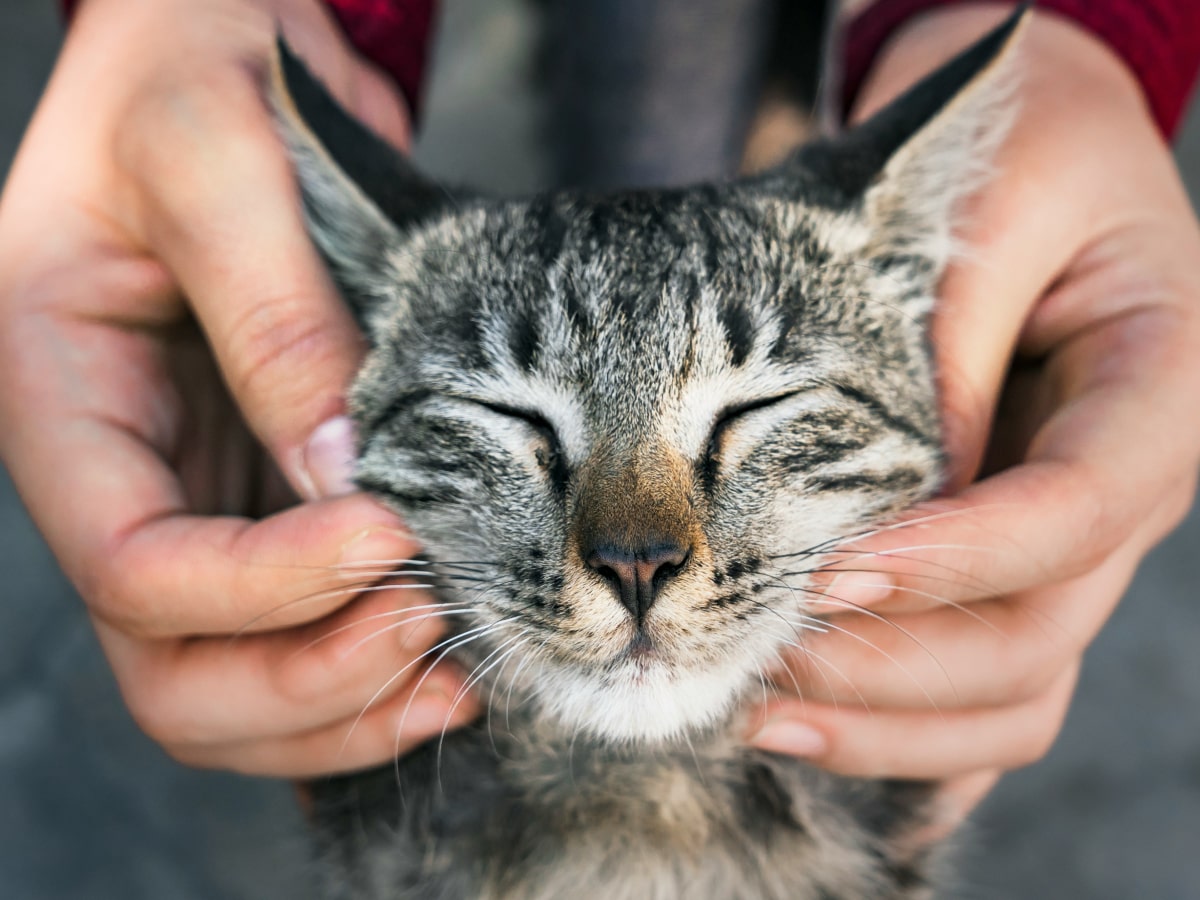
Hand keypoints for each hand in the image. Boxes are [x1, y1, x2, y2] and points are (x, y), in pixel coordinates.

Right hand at [0, 0, 474, 776]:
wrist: (228, 52)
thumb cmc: (193, 71)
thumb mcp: (216, 159)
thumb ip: (271, 316)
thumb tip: (343, 475)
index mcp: (58, 402)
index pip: (132, 565)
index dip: (262, 587)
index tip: (392, 536)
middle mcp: (121, 476)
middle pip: (172, 668)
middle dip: (303, 678)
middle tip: (429, 628)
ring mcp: (198, 499)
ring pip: (234, 680)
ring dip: (343, 702)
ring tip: (456, 667)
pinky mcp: (270, 498)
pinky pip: (301, 632)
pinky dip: (371, 671)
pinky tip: (452, 656)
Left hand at [749, 5, 1199, 828]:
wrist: (1038, 155)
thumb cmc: (1023, 157)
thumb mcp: (994, 202)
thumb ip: (948, 341)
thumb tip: (882, 502)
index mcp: (1157, 392)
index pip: (1076, 510)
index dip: (956, 560)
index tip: (826, 571)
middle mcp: (1122, 494)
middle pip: (1036, 635)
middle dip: (893, 665)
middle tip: (754, 655)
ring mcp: (1069, 549)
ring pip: (1013, 694)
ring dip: (886, 725)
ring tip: (753, 716)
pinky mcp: (1011, 572)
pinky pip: (985, 695)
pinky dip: (908, 737)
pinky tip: (814, 741)